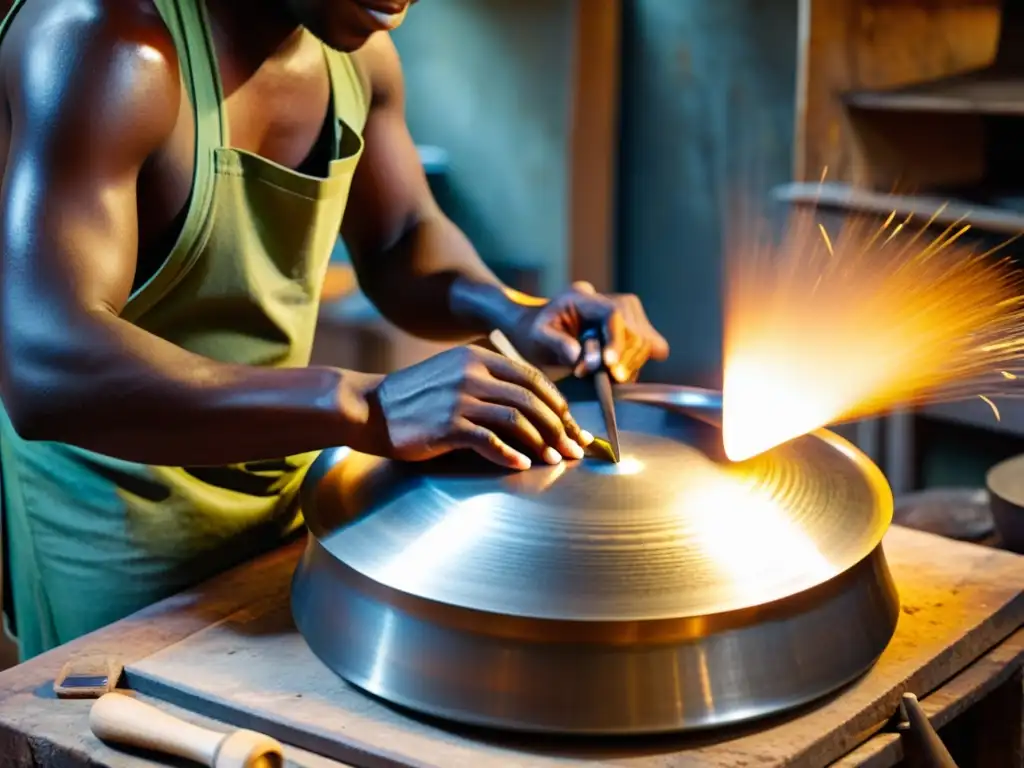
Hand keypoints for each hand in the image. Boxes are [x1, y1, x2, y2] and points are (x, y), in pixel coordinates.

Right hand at [366, 346, 592, 469]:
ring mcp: (459, 398)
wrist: (370, 408)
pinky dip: (510, 455)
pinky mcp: (447, 425)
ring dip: (541, 443)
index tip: (573, 427)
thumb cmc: (417, 398)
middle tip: (574, 449)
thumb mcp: (455, 375)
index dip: (559, 405)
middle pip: (531, 400)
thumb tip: (535, 410)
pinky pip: (489, 441)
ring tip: (554, 460)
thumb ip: (491, 384)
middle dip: (559, 427)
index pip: (533, 379)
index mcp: (479, 357)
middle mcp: (472, 373)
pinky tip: (521, 465)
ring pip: (516, 420)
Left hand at [505, 281, 668, 381]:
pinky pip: (650, 347)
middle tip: (591, 376)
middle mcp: (613, 300)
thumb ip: (557, 343)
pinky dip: (635, 364)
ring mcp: (630, 312)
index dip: (615, 340)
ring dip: (625, 366)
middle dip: (619, 361)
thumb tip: (578, 356)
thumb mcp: (538, 336)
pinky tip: (615, 372)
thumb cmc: (539, 332)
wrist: (545, 329)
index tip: (608, 364)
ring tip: (597, 375)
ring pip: (645, 343)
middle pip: (634, 332)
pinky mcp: (638, 327)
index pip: (613, 313)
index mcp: (585, 297)